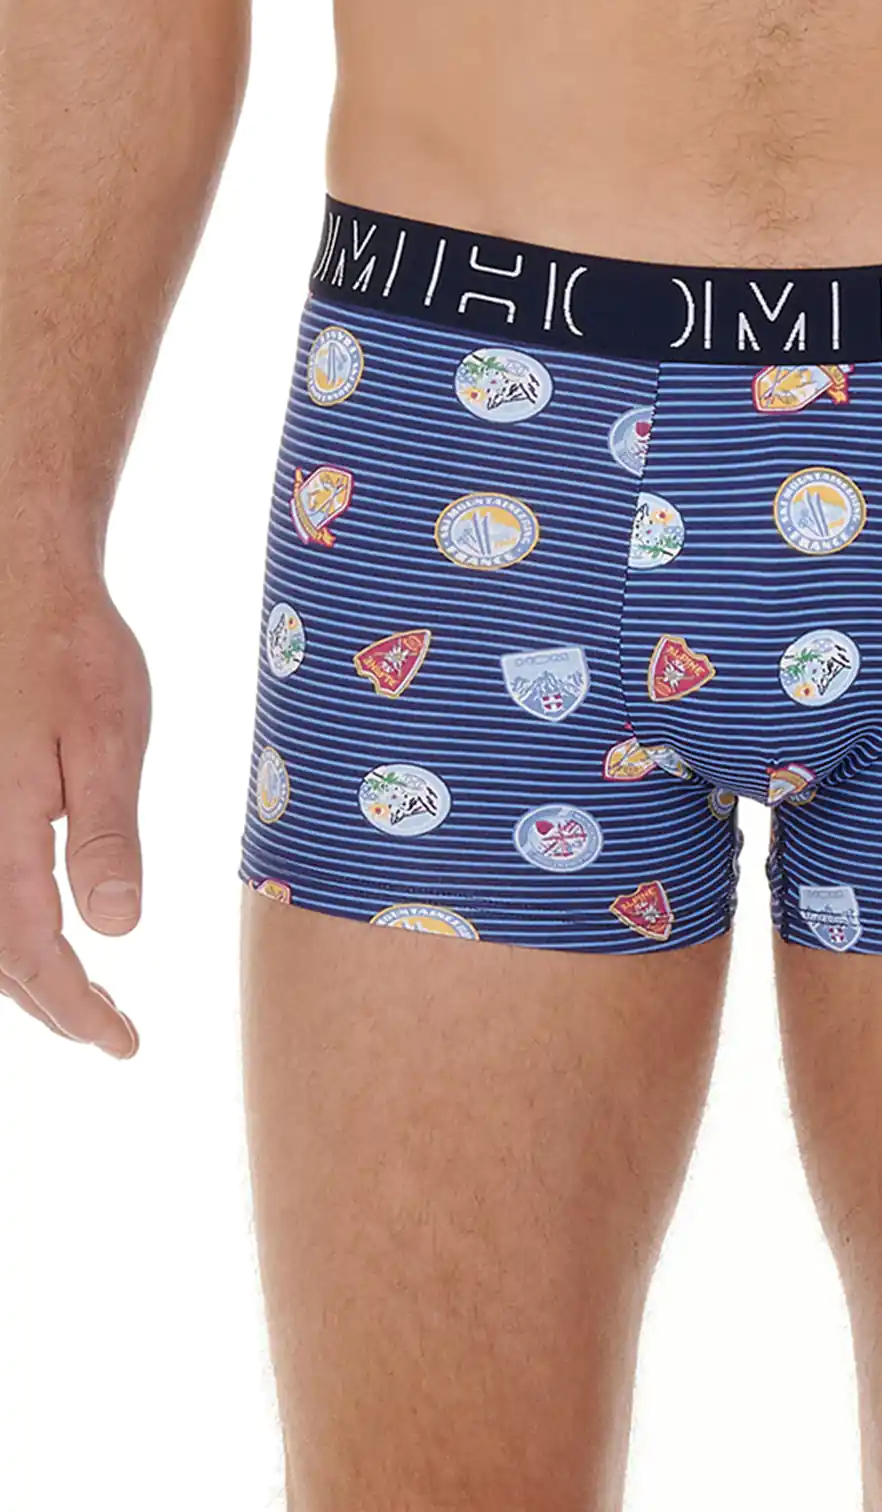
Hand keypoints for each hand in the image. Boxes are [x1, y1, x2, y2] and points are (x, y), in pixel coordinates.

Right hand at [0, 576, 147, 1053]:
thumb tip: (117, 929)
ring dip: (24, 974)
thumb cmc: (74, 652)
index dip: (76, 1008)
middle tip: (112, 1033)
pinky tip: (41, 936)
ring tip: (83, 1001)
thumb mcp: (111, 738)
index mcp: (0, 828)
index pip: (33, 951)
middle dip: (52, 1005)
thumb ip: (107, 834)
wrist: (23, 584)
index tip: (123, 1044)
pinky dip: (6, 928)